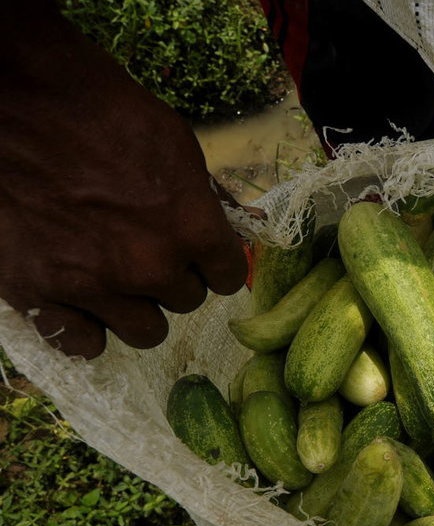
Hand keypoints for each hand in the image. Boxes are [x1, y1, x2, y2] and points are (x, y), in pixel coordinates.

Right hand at [0, 3, 247, 358]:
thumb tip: (242, 224)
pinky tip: (82, 301)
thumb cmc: (104, 113)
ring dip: (138, 307)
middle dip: (173, 277)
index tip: (203, 254)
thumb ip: (207, 199)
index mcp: (191, 228)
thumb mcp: (178, 147)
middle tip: (148, 249)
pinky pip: (82, 344)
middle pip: (185, 301)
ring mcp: (93, 286)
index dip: (215, 262)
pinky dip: (87, 327)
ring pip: (144, 331)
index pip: (227, 275)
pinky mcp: (39, 294)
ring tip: (117, 276)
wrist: (21, 103)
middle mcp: (149, 266)